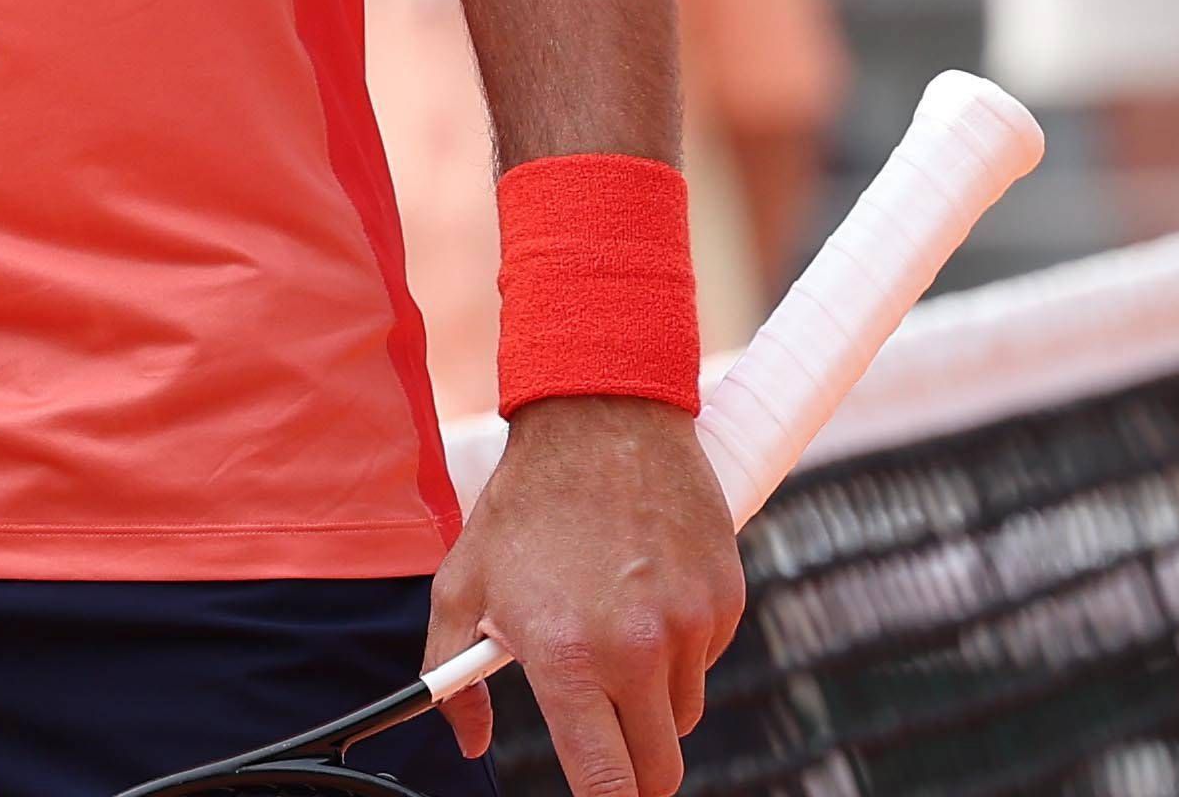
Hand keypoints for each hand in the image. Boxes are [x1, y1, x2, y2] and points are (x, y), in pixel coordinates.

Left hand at [426, 394, 742, 796]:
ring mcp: (689, 628)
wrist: (602, 419)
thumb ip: (453, 672)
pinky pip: (705, 660)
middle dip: (634, 771)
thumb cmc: (525, 505)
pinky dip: (679, 650)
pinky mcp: (725, 602)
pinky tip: (645, 595)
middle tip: (608, 744)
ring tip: (612, 633)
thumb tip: (466, 740)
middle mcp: (636, 652)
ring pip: (680, 714)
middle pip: (658, 769)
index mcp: (568, 657)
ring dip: (652, 700)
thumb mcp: (464, 581)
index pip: (605, 781)